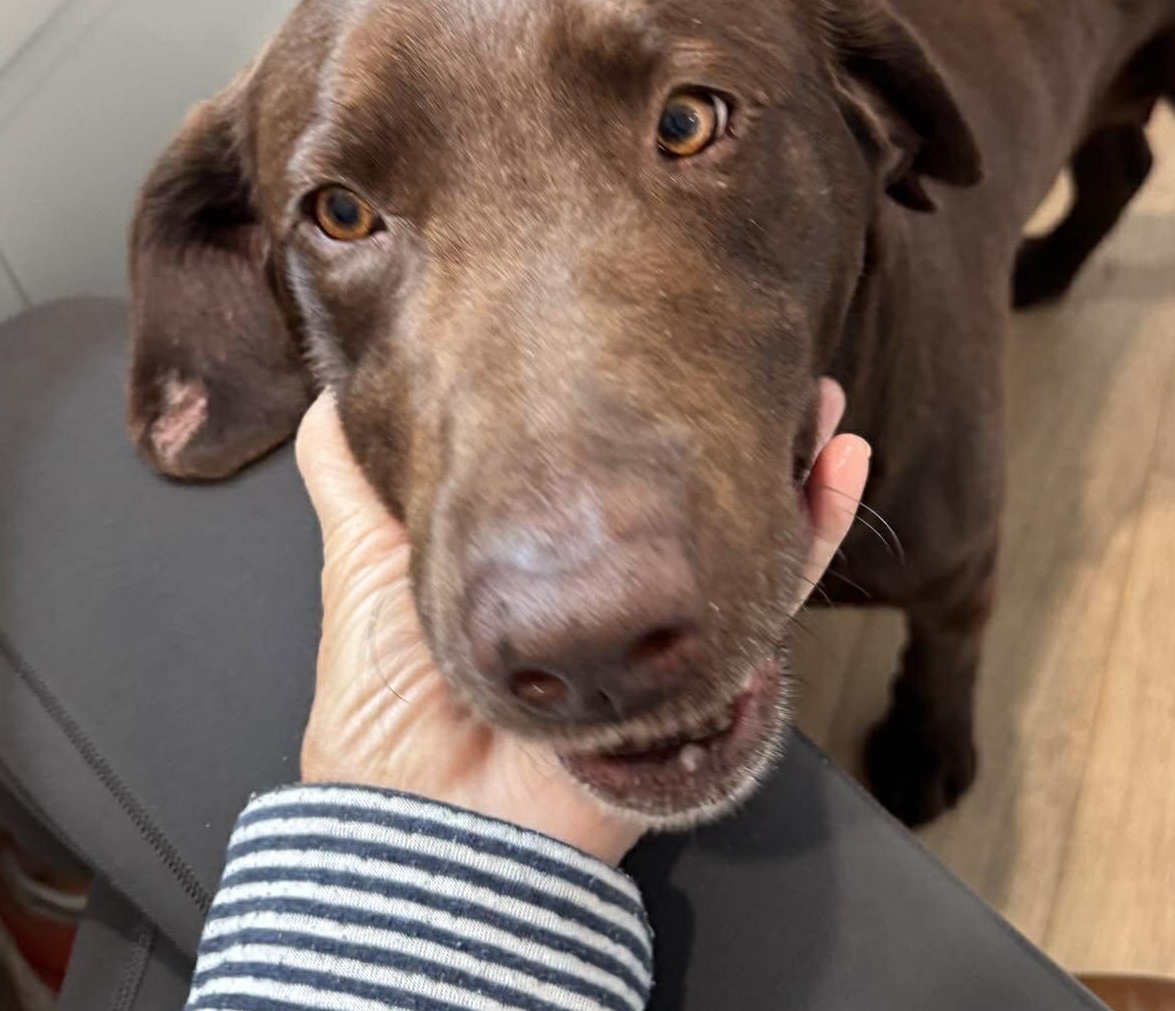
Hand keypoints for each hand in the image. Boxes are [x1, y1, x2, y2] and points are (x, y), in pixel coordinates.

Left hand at [297, 382, 868, 863]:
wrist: (427, 830)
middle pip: (693, 499)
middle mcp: (614, 594)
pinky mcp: (705, 676)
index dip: (649, 413)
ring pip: (751, 538)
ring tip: (822, 405)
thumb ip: (356, 480)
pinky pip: (778, 601)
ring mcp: (663, 634)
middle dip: (736, 430)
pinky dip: (815, 534)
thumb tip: (335, 396)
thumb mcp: (362, 564)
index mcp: (548, 564)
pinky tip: (839, 472)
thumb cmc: (387, 711)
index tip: (668, 343)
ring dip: (798, 468)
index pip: (617, 475)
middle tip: (759, 365)